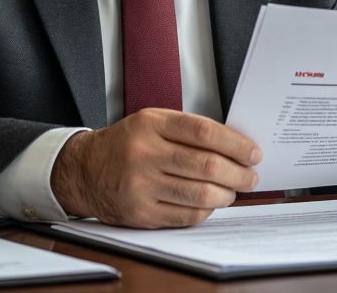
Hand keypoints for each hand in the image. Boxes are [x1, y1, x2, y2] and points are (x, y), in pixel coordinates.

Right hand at [51, 109, 261, 227]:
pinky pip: (187, 215)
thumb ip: (188, 129)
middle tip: (251, 176)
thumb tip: (235, 145)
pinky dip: (206, 210)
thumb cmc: (126, 144)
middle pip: (207, 166)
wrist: (84, 171)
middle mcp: (144, 154)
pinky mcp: (141, 213)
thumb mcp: (152, 122)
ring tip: (234, 191)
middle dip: (238, 173)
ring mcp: (142, 186)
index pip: (204, 132)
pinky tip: (210, 202)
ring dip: (227, 195)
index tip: (253, 152)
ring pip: (201, 194)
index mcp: (150, 125)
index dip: (235, 144)